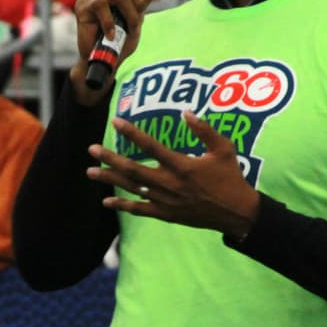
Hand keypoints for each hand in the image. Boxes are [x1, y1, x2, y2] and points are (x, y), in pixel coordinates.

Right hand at [70, 0, 168, 104]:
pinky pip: (104, 5)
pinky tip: (112, 35)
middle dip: (139, 0)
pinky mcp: (82, 8)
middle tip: (137, 20)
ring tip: (127, 28)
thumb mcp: (138, 14)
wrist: (104, 61)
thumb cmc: (119, 39)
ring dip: (130, 13)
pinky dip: (113, 23)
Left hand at [85, 111, 259, 237]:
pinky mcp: (166, 214)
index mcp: (182, 165)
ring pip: (132, 189)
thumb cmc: (231, 177)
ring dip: (110, 179)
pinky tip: (106, 201)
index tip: (115, 122)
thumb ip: (204, 130)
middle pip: (133, 169)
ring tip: (90, 172)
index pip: (151, 146)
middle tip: (92, 149)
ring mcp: (166, 201)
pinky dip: (123, 205)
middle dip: (110, 158)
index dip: (132, 133)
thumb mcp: (223, 149)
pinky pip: (140, 210)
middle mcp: (169, 183)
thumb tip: (185, 112)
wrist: (236, 212)